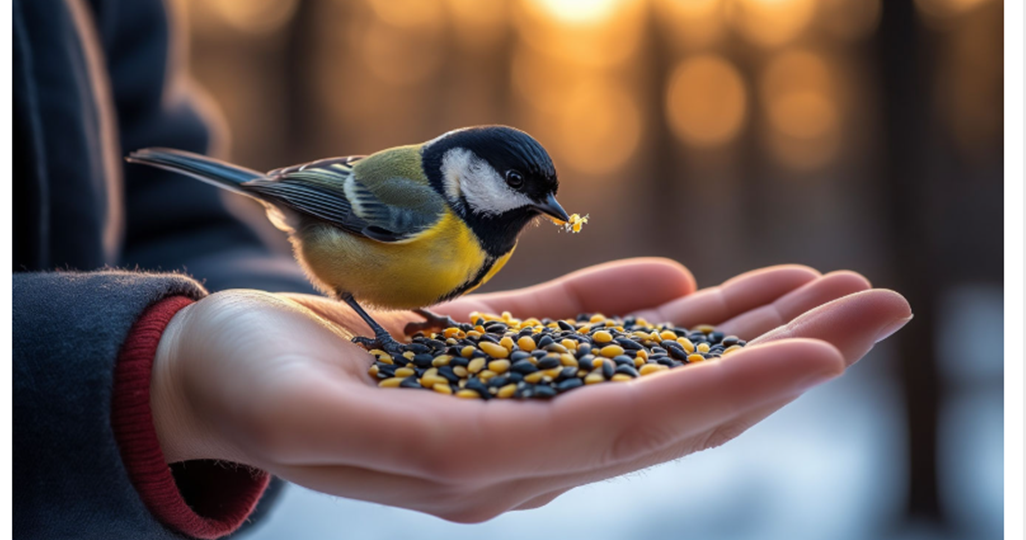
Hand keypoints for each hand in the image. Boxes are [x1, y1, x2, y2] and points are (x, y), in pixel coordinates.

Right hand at [151, 258, 910, 521]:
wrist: (211, 377)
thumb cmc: (248, 387)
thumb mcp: (310, 413)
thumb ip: (417, 432)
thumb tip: (526, 435)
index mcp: (478, 466)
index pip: (632, 428)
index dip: (727, 389)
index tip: (821, 351)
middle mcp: (516, 446)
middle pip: (671, 402)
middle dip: (774, 354)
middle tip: (876, 307)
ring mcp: (513, 407)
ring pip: (646, 369)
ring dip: (735, 327)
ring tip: (824, 286)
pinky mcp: (495, 371)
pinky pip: (584, 343)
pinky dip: (643, 312)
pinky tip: (690, 285)